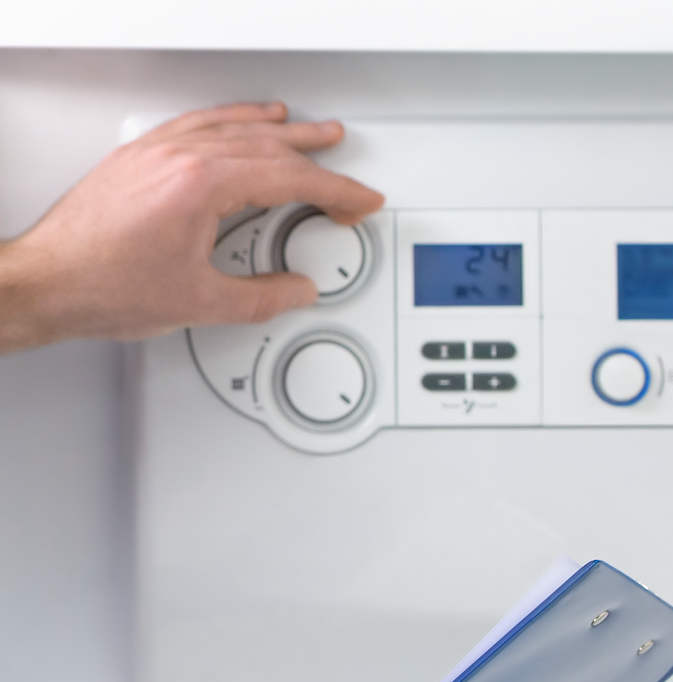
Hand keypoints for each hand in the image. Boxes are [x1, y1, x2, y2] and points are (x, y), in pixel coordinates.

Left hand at [0, 102, 382, 353]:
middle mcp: (178, 158)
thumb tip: (296, 290)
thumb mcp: (200, 303)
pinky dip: (230, 120)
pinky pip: (197, 124)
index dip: (335, 190)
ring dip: (277, 129)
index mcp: (201, 186)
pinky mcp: (139, 159)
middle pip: (266, 145)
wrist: (47, 281)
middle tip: (346, 165)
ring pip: (232, 127)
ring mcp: (156, 154)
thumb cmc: (103, 285)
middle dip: (316, 156)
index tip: (359, 200)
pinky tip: (240, 121)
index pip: (288, 178)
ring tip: (305, 130)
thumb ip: (261, 298)